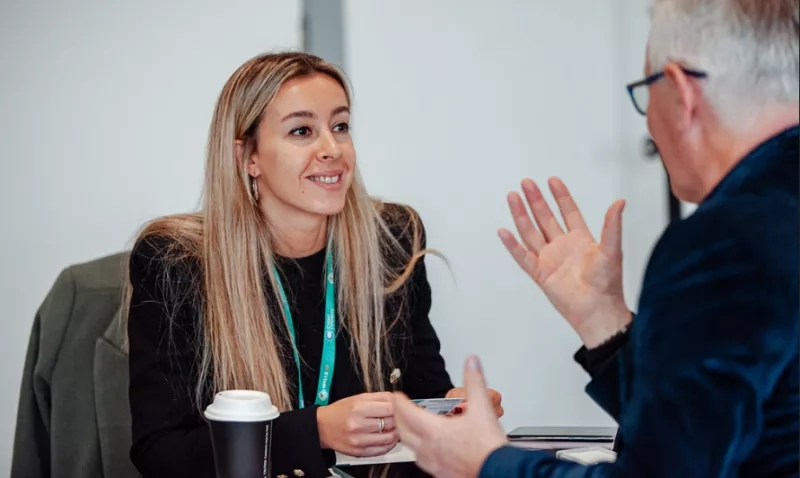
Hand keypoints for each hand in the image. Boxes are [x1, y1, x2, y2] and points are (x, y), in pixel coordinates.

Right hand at [317, 392, 398, 456]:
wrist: (322, 427)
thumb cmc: (339, 411)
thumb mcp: (358, 397)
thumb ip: (379, 397)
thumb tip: (396, 399)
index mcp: (359, 407)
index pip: (389, 408)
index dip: (396, 407)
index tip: (396, 408)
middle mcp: (358, 424)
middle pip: (391, 422)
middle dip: (395, 420)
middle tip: (393, 418)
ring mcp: (359, 440)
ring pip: (389, 438)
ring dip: (394, 432)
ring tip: (391, 428)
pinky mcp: (359, 452)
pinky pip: (381, 450)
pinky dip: (388, 444)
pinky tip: (386, 438)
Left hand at [394, 356, 507, 477]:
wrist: (497, 471)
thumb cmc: (488, 446)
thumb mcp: (482, 407)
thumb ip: (475, 381)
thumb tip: (471, 363)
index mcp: (434, 430)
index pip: (407, 413)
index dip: (399, 402)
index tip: (396, 396)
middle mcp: (429, 448)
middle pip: (403, 431)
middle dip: (399, 418)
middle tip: (398, 410)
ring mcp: (433, 463)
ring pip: (411, 448)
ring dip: (408, 436)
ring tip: (410, 428)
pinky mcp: (440, 473)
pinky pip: (422, 461)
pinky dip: (420, 451)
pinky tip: (428, 449)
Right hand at [498, 177, 631, 347]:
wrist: (597, 310)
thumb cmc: (608, 284)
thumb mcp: (611, 250)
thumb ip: (612, 226)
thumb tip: (620, 202)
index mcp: (580, 239)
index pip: (568, 212)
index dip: (560, 196)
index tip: (552, 180)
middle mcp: (562, 247)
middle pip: (545, 218)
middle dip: (535, 200)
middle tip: (526, 183)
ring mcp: (549, 259)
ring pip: (530, 232)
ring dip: (521, 215)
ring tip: (513, 197)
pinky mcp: (540, 273)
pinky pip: (523, 256)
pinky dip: (512, 245)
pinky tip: (503, 231)